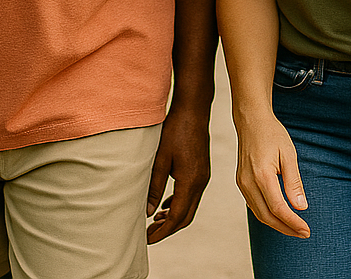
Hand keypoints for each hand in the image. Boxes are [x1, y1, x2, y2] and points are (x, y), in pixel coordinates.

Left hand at [146, 104, 210, 243]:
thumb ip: (154, 186)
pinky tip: (165, 205)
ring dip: (174, 218)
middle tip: (148, 234)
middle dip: (168, 229)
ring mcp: (203, 176)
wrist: (194, 110)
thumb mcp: (160, 159)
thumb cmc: (175, 130)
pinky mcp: (202, 170)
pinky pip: (192, 195)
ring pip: (190, 207)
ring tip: (154, 221)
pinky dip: (179, 205)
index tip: (147, 239)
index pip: (177, 216)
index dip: (162, 231)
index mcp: (190, 181)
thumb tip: (148, 212)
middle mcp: (200, 182)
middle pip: (186, 216)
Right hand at [235, 113, 309, 238]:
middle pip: (267, 216)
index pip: (278, 208)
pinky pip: (254, 205)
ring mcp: (242, 184)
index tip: (306, 230)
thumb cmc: (272, 134)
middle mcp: (248, 183)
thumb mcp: (289, 154)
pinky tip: (279, 215)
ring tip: (294, 228)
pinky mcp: (241, 182)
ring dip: (277, 224)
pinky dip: (267, 215)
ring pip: (259, 214)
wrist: (251, 120)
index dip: (293, 222)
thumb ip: (294, 182)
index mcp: (261, 175)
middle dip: (286, 228)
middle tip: (303, 233)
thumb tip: (301, 207)